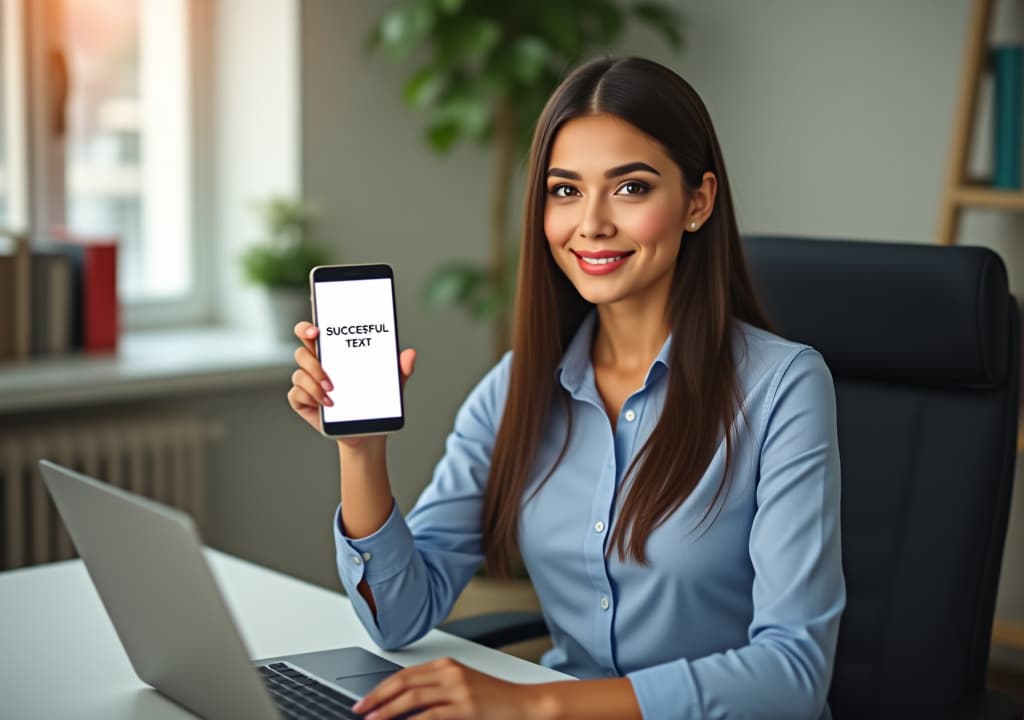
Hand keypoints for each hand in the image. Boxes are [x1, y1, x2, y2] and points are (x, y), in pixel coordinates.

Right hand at [287, 321, 416, 445]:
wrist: (368, 433)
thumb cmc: (373, 402)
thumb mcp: (391, 384)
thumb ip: (400, 368)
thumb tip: (410, 354)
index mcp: (334, 355)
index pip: (315, 333)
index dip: (309, 327)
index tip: (316, 329)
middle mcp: (317, 366)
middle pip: (301, 350)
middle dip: (308, 351)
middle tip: (321, 355)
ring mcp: (307, 384)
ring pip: (300, 372)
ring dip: (314, 378)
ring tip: (333, 389)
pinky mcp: (302, 402)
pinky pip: (297, 394)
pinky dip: (311, 396)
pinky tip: (328, 404)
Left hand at [352, 657, 546, 719]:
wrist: (524, 703)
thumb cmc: (495, 699)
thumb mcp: (462, 687)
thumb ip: (435, 690)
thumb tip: (404, 702)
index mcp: (447, 665)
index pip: (404, 674)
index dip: (381, 687)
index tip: (365, 700)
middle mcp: (450, 672)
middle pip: (403, 682)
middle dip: (377, 697)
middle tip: (360, 709)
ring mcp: (458, 689)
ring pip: (412, 697)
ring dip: (388, 710)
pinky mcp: (466, 707)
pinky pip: (431, 715)